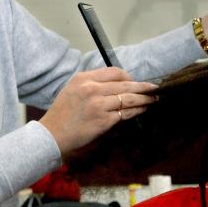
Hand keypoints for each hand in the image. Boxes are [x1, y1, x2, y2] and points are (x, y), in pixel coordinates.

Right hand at [39, 68, 157, 156]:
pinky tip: (142, 110)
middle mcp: (92, 89)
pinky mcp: (103, 121)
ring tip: (154, 98)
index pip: (114, 72)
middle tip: (154, 88)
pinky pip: (125, 113)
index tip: (135, 82)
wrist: (52, 134)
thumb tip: (116, 84)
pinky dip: (136, 111)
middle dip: (143, 87)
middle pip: (125, 84)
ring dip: (144, 99)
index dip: (128, 77)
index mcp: (84, 78)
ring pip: (128, 98)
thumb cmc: (62, 113)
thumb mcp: (73, 89)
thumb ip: (92, 84)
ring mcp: (98, 105)